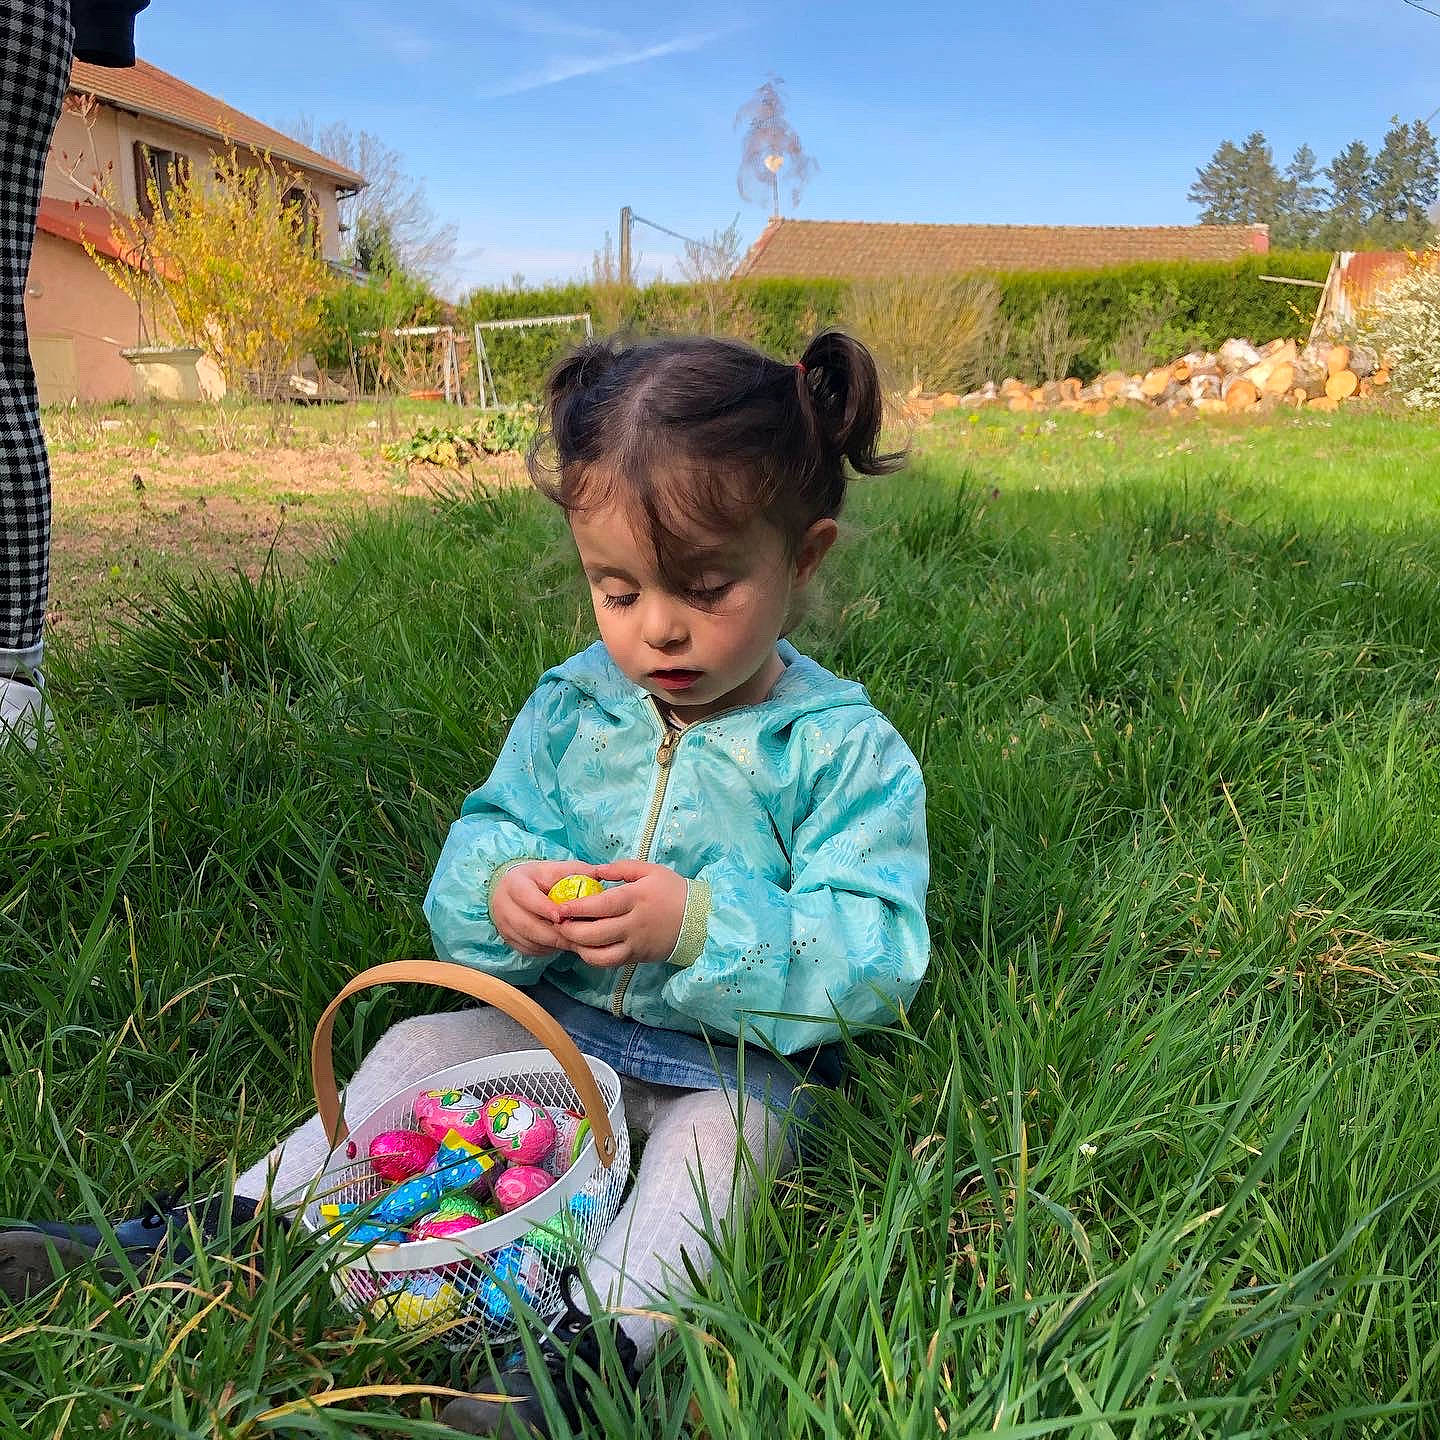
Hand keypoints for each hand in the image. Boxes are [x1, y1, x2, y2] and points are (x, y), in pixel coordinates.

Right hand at [491, 860, 600, 956]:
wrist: (516, 888)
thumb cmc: (541, 878)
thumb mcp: (556, 869)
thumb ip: (577, 872)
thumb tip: (601, 874)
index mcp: (515, 882)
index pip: (527, 898)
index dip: (544, 909)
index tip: (562, 917)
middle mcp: (503, 904)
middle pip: (528, 925)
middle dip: (555, 933)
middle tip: (578, 935)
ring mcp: (503, 924)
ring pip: (529, 940)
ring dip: (554, 943)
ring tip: (575, 940)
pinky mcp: (508, 939)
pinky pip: (529, 949)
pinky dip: (547, 949)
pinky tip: (561, 942)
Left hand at [553, 860, 687, 968]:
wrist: (700, 920)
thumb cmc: (673, 891)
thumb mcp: (650, 870)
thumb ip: (621, 868)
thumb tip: (595, 871)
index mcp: (636, 898)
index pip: (602, 906)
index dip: (577, 908)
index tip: (559, 907)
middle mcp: (634, 924)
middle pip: (595, 933)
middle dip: (571, 931)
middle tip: (558, 923)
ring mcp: (636, 944)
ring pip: (601, 954)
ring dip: (579, 948)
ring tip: (569, 937)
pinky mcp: (637, 957)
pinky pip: (610, 962)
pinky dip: (593, 957)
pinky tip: (585, 947)